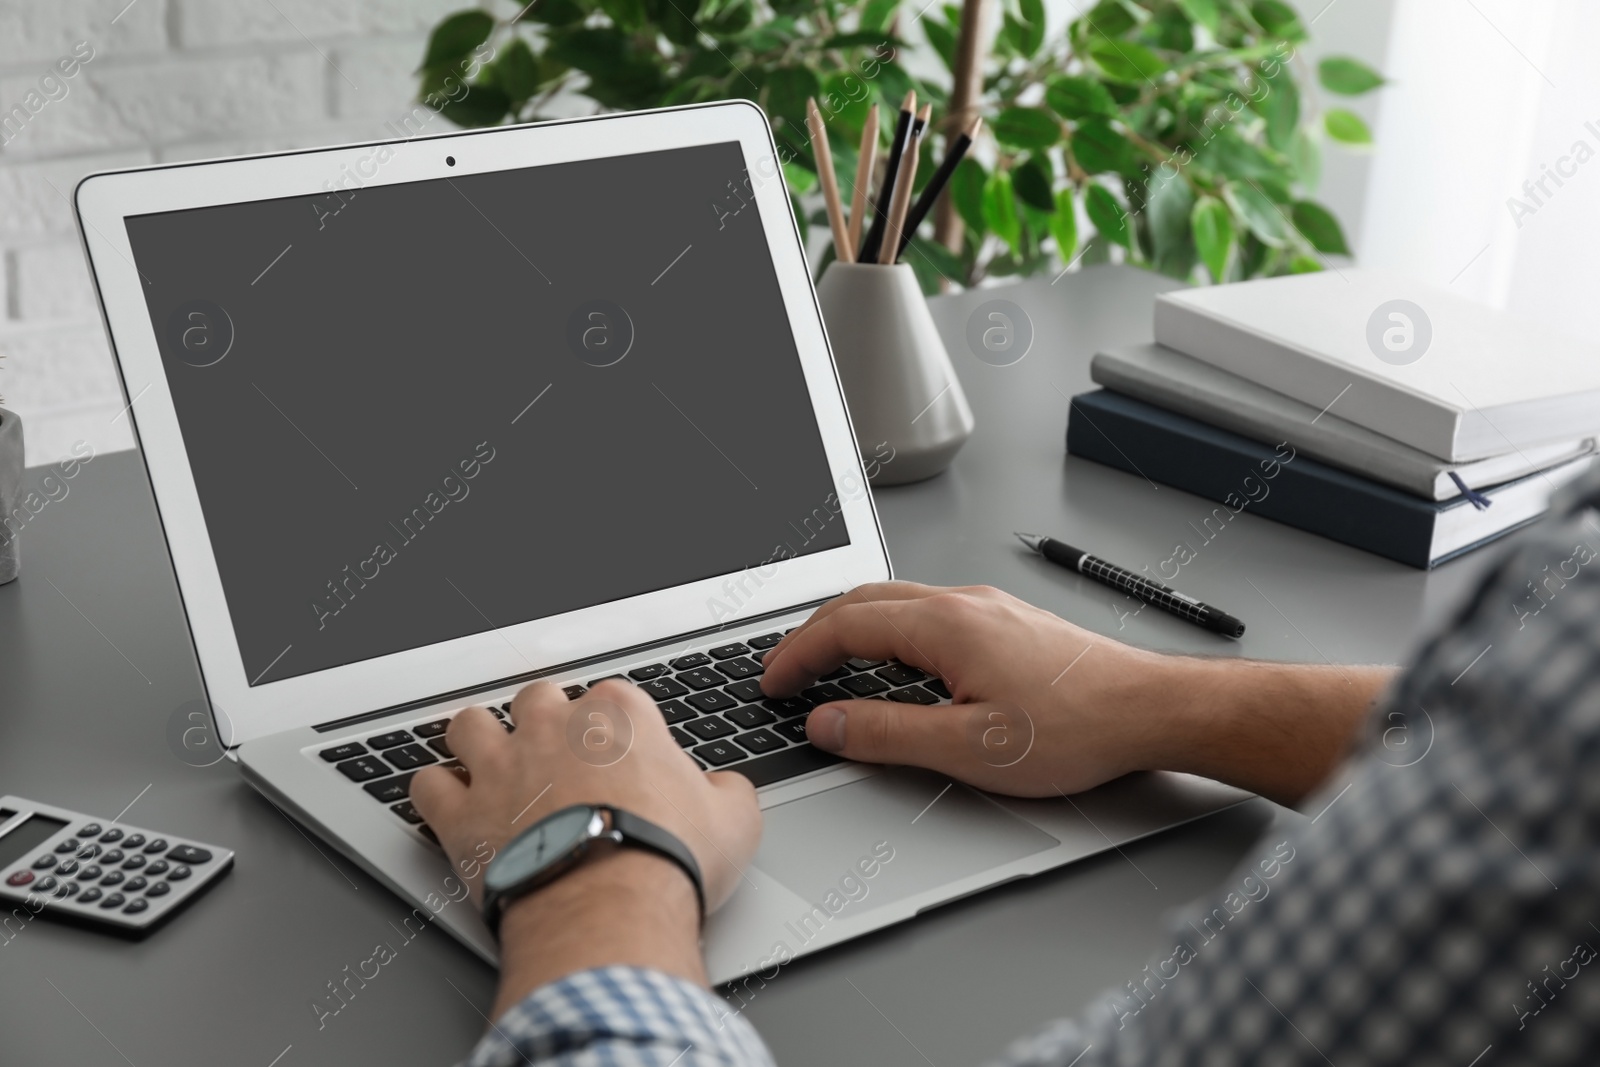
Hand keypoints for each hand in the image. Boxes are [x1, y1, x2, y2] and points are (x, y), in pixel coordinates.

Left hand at [410, 680, 760, 1004]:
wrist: (609, 912)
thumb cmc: (667, 862)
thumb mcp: (733, 822)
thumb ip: (728, 792)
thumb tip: (726, 791)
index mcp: (619, 717)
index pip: (612, 695)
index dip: (615, 724)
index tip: (619, 749)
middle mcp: (552, 728)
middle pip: (536, 697)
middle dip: (543, 719)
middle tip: (555, 750)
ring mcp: (500, 767)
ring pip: (469, 725)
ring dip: (477, 739)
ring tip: (489, 760)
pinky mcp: (461, 814)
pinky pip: (427, 784)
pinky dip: (435, 792)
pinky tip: (448, 803)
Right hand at [760, 582, 1175, 796]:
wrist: (1150, 709)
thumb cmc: (1077, 727)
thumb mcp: (967, 747)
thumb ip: (886, 733)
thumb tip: (825, 723)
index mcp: (944, 624)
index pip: (844, 626)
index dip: (797, 655)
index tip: (772, 682)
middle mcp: (962, 602)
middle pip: (863, 601)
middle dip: (813, 633)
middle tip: (785, 669)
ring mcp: (985, 607)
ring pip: (895, 601)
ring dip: (850, 628)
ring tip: (826, 664)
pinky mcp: (1004, 621)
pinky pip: (925, 611)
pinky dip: (886, 630)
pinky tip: (891, 661)